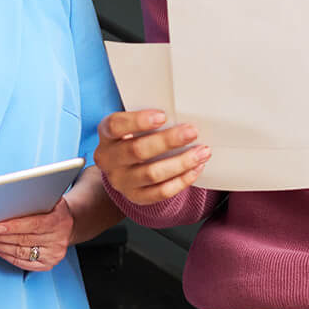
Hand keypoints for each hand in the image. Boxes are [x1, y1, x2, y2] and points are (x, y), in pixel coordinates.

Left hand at [0, 196, 71, 271]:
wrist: (68, 224)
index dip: (14, 226)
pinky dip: (5, 255)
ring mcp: (53, 255)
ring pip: (19, 252)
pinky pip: (21, 262)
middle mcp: (58, 240)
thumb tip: (5, 199)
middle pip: (23, 240)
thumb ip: (33, 199)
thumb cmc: (52, 209)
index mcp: (59, 220)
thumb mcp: (49, 199)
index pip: (34, 224)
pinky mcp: (47, 265)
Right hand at [94, 109, 208, 204]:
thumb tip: (181, 112)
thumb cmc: (134, 138)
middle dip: (168, 141)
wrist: (123, 168)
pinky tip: (196, 169)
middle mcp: (109, 160)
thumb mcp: (132, 125)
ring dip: (181, 162)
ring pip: (152, 174)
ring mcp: (121, 181)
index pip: (116, 126)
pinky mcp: (135, 197)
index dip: (138, 121)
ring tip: (202, 152)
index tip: (163, 116)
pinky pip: (161, 192)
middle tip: (192, 132)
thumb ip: (149, 119)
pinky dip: (182, 181)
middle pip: (137, 151)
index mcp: (106, 136)